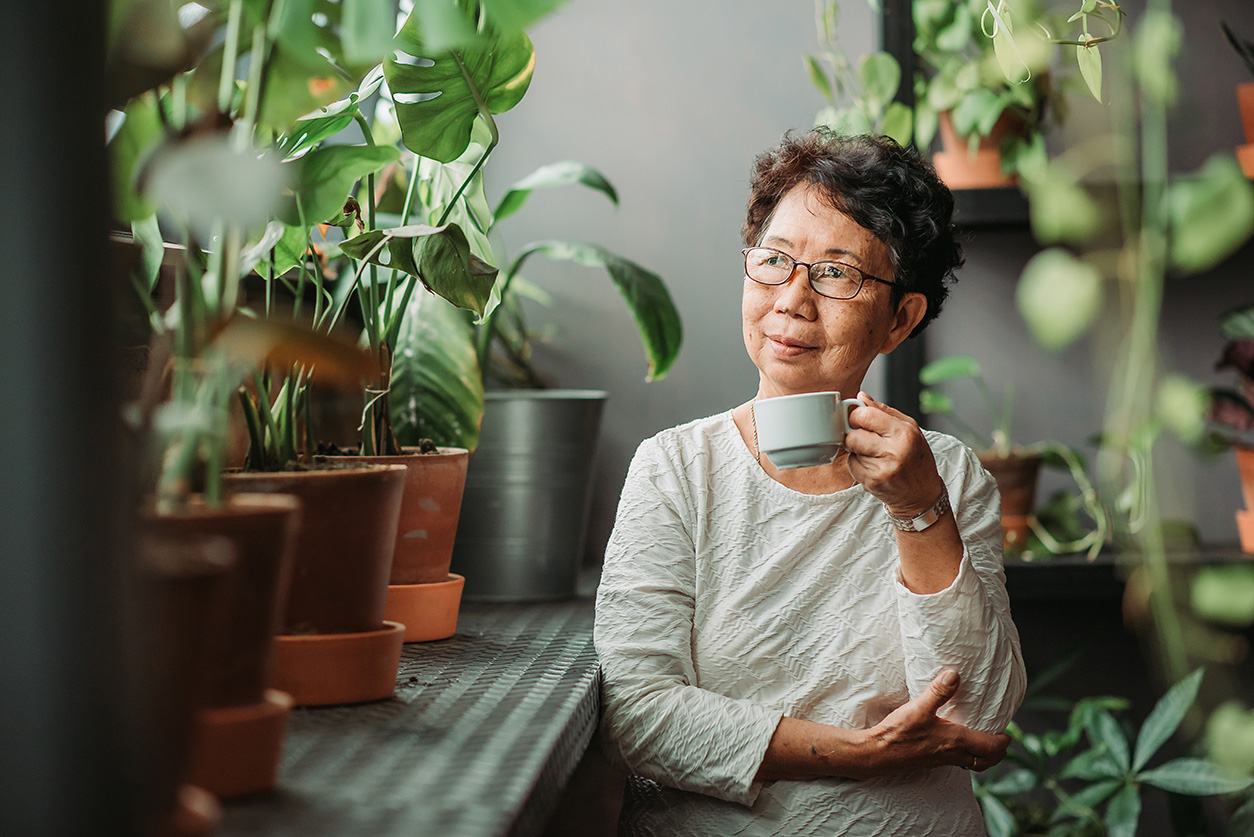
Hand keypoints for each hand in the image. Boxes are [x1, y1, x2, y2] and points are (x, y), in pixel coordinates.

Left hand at [844, 392, 945, 517]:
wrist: (921, 495)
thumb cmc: (916, 458)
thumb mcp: (909, 429)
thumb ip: (883, 411)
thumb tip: (860, 397)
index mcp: (904, 433)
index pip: (865, 415)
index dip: (856, 415)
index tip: (859, 418)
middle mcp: (894, 451)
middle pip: (853, 435)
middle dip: (854, 434)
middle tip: (866, 438)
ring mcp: (882, 469)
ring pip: (851, 450)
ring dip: (857, 450)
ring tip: (875, 455)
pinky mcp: (872, 482)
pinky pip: (852, 465)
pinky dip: (858, 464)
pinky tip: (873, 466)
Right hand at [861, 670, 1009, 774]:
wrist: (878, 753)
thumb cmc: (898, 733)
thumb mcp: (918, 708)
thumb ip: (938, 691)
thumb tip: (955, 674)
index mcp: (956, 740)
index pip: (991, 747)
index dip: (1003, 741)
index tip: (1008, 733)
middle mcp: (953, 753)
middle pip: (986, 761)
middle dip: (997, 752)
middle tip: (1000, 739)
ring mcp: (942, 760)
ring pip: (973, 763)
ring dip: (983, 756)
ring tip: (983, 742)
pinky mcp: (932, 761)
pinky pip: (958, 762)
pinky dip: (967, 756)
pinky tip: (956, 743)